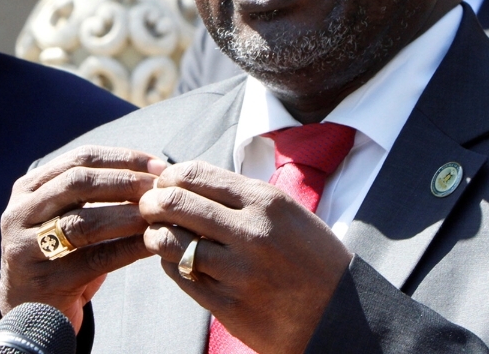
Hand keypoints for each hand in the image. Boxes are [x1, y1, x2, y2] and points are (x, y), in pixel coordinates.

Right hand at [0, 146, 167, 330]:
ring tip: (157, 214)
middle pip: (78, 183)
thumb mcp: (66, 214)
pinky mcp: (45, 280)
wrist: (30, 313)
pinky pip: (94, 259)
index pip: (79, 159)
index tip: (157, 165)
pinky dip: (127, 248)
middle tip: (159, 187)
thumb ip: (95, 192)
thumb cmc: (60, 255)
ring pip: (83, 221)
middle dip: (124, 181)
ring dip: (127, 214)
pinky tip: (151, 244)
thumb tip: (151, 173)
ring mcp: (26, 247)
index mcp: (28, 188)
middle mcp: (20, 213)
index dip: (122, 158)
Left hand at [140, 161, 351, 353]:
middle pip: (174, 202)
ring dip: (156, 234)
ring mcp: (238, 271)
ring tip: (160, 235)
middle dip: (151, 202)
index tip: (164, 183)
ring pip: (168, 241)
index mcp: (265, 201)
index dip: (168, 176)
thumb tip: (184, 178)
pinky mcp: (228, 305)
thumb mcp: (286, 212)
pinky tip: (179, 261)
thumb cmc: (310, 257)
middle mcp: (251, 232)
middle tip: (149, 207)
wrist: (340, 314)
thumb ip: (239, 196)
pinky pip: (179, 275)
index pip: (195, 174)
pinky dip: (170, 264)